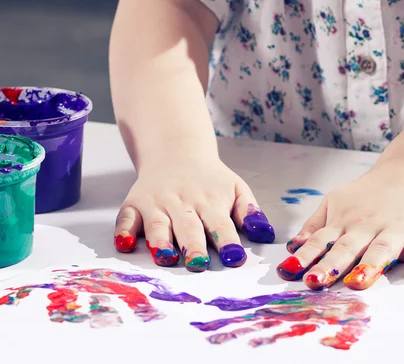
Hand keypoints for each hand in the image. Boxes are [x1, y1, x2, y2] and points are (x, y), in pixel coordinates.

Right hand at [113, 152, 273, 270]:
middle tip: (199, 264)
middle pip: (188, 227)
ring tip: (166, 257)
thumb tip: (265, 235)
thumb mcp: (236, 189)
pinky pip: (126, 218)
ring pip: (157, 224)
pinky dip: (123, 231)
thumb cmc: (210, 180)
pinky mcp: (133, 204)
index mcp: (210, 201)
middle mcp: (182, 202)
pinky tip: (124, 244)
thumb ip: (250, 212)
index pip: (220, 223)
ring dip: (160, 241)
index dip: (227, 241)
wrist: (176, 152)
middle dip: (193, 246)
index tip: (235, 258)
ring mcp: (156, 203)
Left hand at [276, 160, 403, 289]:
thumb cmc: (369, 196)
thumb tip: (293, 247)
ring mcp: (396, 228)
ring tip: (357, 281)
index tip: (292, 271)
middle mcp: (368, 226)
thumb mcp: (336, 203)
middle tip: (316, 281)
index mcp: (345, 221)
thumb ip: (315, 226)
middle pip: (347, 248)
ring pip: (382, 249)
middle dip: (331, 265)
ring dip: (369, 265)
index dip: (306, 256)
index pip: (321, 241)